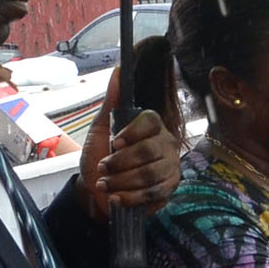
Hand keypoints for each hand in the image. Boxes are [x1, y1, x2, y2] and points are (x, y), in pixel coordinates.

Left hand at [83, 67, 182, 220]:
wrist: (98, 191)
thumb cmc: (100, 156)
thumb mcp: (101, 128)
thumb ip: (112, 101)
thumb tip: (118, 70)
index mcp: (152, 126)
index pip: (152, 121)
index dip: (133, 132)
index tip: (114, 143)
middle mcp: (166, 144)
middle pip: (149, 150)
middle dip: (120, 163)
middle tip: (103, 168)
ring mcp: (170, 167)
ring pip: (150, 174)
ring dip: (122, 181)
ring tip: (106, 184)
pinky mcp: (169, 188)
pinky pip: (153, 193)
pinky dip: (130, 197)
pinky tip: (117, 197)